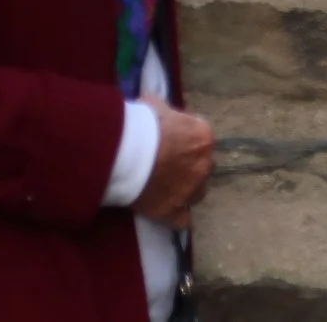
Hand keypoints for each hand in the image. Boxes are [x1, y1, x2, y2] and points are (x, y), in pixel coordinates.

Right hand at [131, 95, 213, 227]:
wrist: (122, 152)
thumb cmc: (140, 124)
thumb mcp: (156, 106)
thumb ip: (166, 113)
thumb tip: (163, 113)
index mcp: (203, 137)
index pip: (201, 138)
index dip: (185, 140)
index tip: (170, 140)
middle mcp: (204, 165)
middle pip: (203, 166)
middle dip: (190, 165)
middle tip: (168, 163)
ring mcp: (191, 192)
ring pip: (198, 193)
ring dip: (187, 189)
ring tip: (166, 187)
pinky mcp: (174, 212)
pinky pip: (183, 220)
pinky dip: (177, 216)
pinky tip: (166, 210)